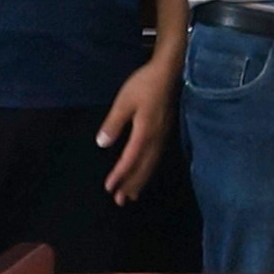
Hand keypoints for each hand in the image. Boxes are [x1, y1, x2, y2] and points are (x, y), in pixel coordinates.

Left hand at [96, 63, 175, 202]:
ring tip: (132, 195)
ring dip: (140, 180)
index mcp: (145, 132)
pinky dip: (149, 170)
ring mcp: (163, 136)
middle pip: (143, 167)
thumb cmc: (145, 84)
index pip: (130, 159)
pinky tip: (145, 172)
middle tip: (120, 201)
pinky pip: (156, 158)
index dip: (120, 175)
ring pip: (151, 164)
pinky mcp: (165, 132)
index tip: (109, 188)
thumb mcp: (124, 101)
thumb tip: (102, 143)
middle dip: (131, 184)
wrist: (171, 72)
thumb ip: (114, 123)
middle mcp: (156, 138)